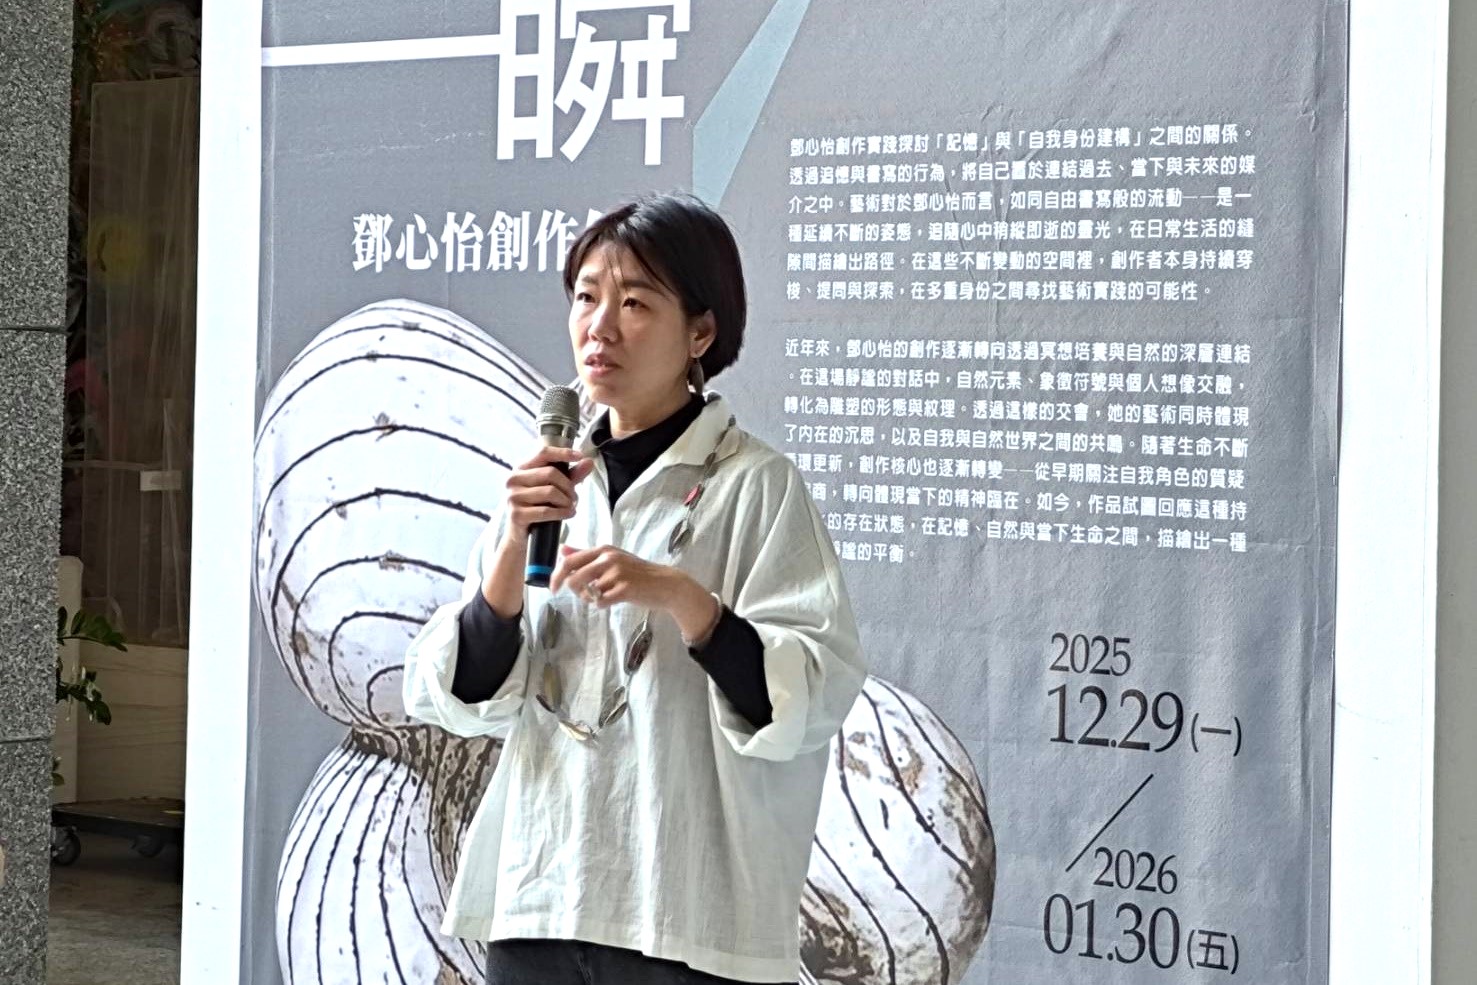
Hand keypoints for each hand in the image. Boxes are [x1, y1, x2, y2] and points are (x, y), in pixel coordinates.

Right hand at [500, 445, 594, 546]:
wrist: (521, 537)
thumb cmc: (538, 507)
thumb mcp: (556, 488)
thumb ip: (572, 475)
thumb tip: (589, 461)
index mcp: (522, 468)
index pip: (543, 453)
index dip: (562, 453)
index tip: (580, 456)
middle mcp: (514, 479)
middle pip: (550, 473)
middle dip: (568, 486)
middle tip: (574, 497)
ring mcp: (513, 497)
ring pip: (550, 492)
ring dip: (566, 501)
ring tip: (570, 507)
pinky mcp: (516, 514)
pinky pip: (546, 511)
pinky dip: (561, 513)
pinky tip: (568, 514)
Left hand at [551, 545, 720, 642]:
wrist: (665, 584)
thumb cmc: (637, 572)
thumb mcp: (612, 558)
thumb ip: (586, 555)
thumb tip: (562, 550)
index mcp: (603, 550)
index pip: (569, 561)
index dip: (556, 576)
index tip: (553, 588)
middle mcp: (608, 559)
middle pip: (573, 578)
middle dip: (573, 591)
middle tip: (583, 596)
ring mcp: (617, 573)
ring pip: (587, 592)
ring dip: (591, 598)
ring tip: (604, 596)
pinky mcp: (624, 589)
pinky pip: (600, 602)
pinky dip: (603, 604)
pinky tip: (613, 600)